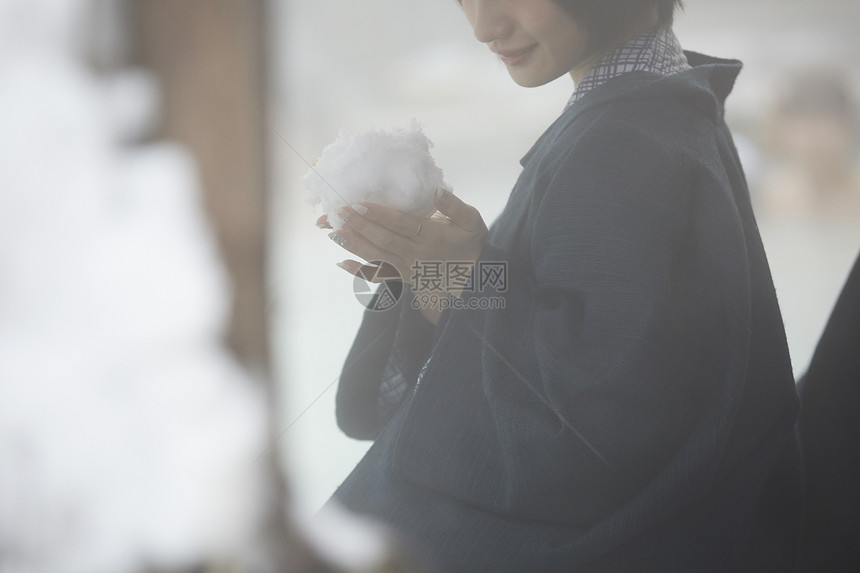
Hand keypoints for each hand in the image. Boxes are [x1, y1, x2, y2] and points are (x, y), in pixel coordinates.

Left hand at [319, 189, 487, 322]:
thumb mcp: (472, 221)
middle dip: (359, 226)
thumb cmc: (471, 243)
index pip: (402, 224)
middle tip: (338, 213)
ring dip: (354, 244)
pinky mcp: (402, 278)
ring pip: (377, 257)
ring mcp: (407, 268)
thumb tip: (438, 192)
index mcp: (432, 237)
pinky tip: (341, 263)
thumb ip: (455, 206)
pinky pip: (379, 276)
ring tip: (333, 232)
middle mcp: (416, 255)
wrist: (475, 277)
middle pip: (383, 240)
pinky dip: (359, 271)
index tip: (359, 204)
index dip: (380, 215)